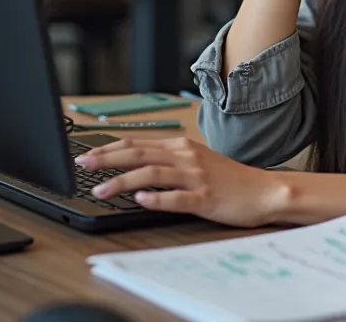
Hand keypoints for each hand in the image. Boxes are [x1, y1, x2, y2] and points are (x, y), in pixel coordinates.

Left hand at [74, 137, 285, 227]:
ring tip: (100, 190)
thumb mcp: (197, 162)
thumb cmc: (229, 179)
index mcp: (183, 147)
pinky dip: (157, 198)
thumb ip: (168, 162)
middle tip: (83, 165)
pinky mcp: (205, 198)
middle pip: (140, 153)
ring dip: (123, 181)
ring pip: (153, 174)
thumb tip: (135, 166)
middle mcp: (187, 157)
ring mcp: (196, 177)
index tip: (86, 154)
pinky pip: (178, 198)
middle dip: (107, 159)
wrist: (262, 191)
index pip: (138, 143)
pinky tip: (141, 201)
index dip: (109, 148)